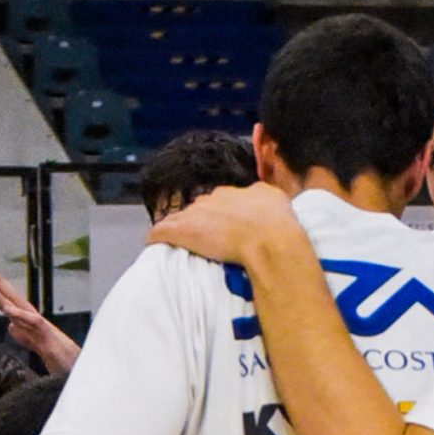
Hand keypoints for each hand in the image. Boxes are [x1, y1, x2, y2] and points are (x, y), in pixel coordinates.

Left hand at [0, 261, 81, 373]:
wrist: (79, 372)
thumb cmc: (62, 362)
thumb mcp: (39, 348)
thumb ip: (24, 337)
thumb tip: (11, 326)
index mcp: (30, 325)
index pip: (11, 306)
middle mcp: (35, 323)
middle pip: (14, 300)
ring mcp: (42, 329)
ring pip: (20, 308)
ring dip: (2, 295)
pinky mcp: (48, 337)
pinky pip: (32, 323)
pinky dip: (20, 315)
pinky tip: (7, 309)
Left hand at [147, 181, 302, 265]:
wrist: (270, 239)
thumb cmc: (280, 225)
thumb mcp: (279, 202)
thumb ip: (269, 200)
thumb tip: (269, 201)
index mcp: (239, 192)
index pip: (224, 199)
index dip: (223, 214)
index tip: (224, 226)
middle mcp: (216, 198)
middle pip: (202, 207)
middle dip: (202, 220)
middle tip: (205, 237)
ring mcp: (199, 214)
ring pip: (182, 217)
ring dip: (181, 228)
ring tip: (178, 240)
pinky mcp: (184, 231)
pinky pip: (163, 231)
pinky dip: (158, 236)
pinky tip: (153, 242)